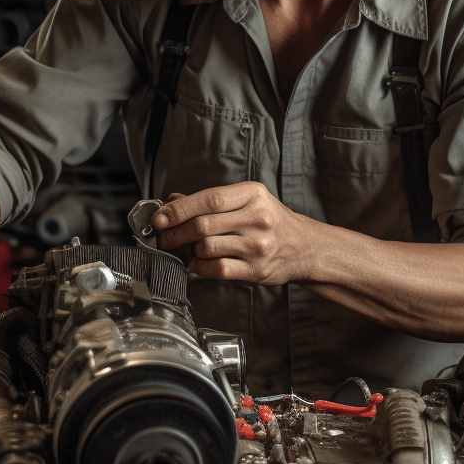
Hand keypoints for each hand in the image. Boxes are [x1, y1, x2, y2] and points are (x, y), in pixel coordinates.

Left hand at [152, 182, 312, 284]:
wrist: (304, 247)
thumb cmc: (271, 221)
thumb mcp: (247, 200)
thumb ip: (210, 201)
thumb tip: (173, 202)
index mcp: (253, 194)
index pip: (208, 199)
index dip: (178, 209)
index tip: (159, 218)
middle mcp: (257, 218)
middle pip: (203, 225)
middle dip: (174, 233)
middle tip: (162, 237)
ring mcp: (258, 245)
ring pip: (206, 247)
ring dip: (189, 250)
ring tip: (189, 249)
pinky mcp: (256, 269)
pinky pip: (216, 269)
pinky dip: (200, 267)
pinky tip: (200, 263)